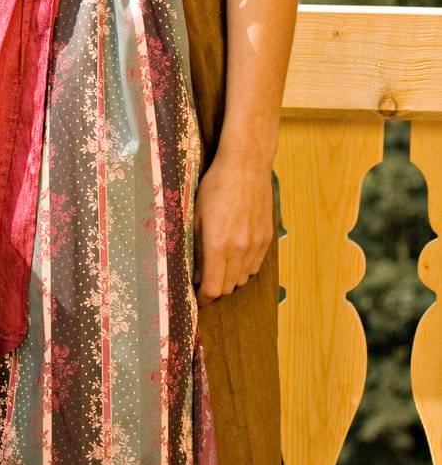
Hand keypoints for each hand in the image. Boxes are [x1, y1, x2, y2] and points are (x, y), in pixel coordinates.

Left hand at [193, 149, 275, 305]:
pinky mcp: (267, 239)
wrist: (246, 167)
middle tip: (203, 280)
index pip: (213, 288)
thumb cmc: (215, 187)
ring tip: (219, 267)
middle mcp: (240, 250)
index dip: (203, 298)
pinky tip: (235, 256)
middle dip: (215, 289)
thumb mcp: (196, 216)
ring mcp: (256, 245)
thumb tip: (196, 273)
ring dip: (230, 279)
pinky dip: (244, 268)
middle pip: (228, 287)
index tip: (196, 297)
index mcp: (218, 245)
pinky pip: (255, 266)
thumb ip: (196, 248)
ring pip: (243, 279)